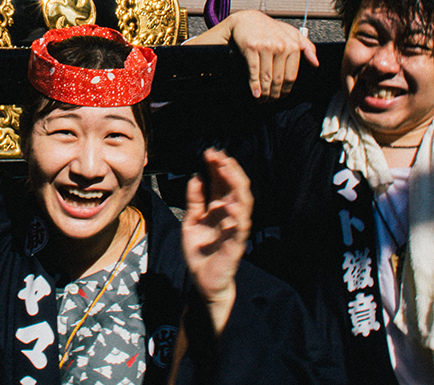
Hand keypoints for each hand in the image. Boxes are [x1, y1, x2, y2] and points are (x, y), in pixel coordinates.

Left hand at [182, 148, 252, 334]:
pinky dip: (237, 215)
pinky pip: (240, 228)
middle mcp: (230, 215)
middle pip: (235, 187)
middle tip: (218, 155)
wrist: (203, 280)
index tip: (209, 152)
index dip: (217, 167)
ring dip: (235, 185)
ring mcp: (235, 228)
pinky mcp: (236, 244)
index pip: (222, 182)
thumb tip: (196, 176)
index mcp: (219, 208)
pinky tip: (229, 204)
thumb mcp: (191, 221)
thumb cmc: (200, 251)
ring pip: (243, 202)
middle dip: (228, 169)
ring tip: (226, 170)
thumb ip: (194, 200)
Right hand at [185, 10, 317, 99]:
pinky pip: (254, 71)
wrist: (246, 19)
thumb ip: (306, 47)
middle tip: (270, 101)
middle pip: (278, 79)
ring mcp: (266, 46)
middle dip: (274, 94)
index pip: (291, 76)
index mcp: (292, 45)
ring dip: (264, 92)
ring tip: (262, 100)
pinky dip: (254, 85)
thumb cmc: (269, 29)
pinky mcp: (251, 47)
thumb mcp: (291, 34)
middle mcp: (281, 45)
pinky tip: (255, 93)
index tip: (281, 96)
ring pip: (266, 77)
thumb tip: (316, 63)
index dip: (285, 90)